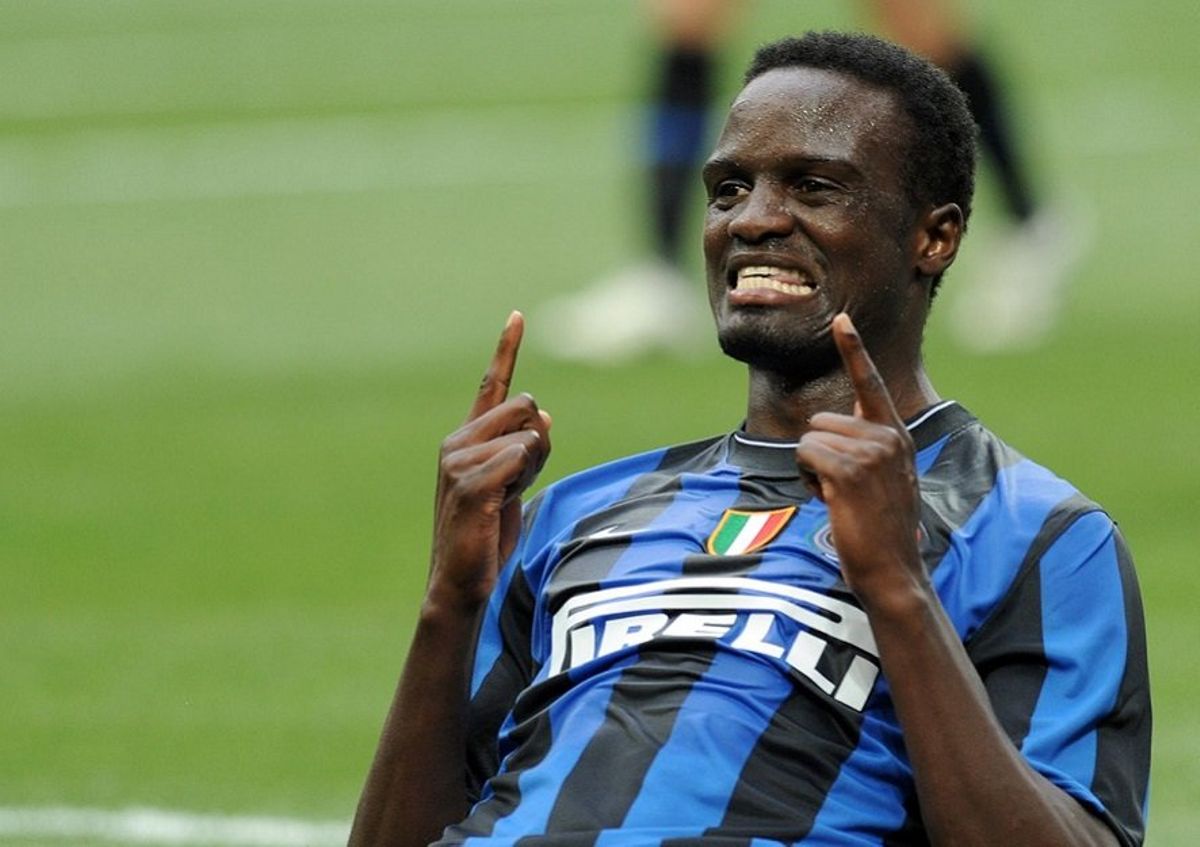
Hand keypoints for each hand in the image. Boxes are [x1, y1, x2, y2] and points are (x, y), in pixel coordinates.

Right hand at [428, 311, 551, 609]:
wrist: (462, 581)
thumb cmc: (488, 535)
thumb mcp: (514, 483)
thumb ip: (526, 448)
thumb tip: (545, 417)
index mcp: (466, 438)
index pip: (493, 386)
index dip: (507, 349)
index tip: (518, 315)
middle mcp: (457, 441)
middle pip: (527, 407)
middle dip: (539, 443)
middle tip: (517, 483)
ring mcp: (458, 460)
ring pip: (529, 436)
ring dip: (533, 468)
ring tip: (505, 499)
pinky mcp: (469, 481)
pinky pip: (520, 458)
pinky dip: (523, 479)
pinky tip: (500, 504)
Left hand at [795, 313, 925, 607]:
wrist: (894, 572)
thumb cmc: (882, 532)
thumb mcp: (885, 481)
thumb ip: (867, 450)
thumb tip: (829, 431)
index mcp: (897, 436)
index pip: (872, 384)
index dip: (854, 350)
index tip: (841, 319)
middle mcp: (888, 437)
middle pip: (821, 420)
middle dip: (819, 455)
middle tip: (843, 491)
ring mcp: (871, 452)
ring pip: (809, 438)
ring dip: (812, 470)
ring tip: (841, 499)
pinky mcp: (849, 470)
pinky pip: (805, 455)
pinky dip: (808, 479)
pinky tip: (831, 503)